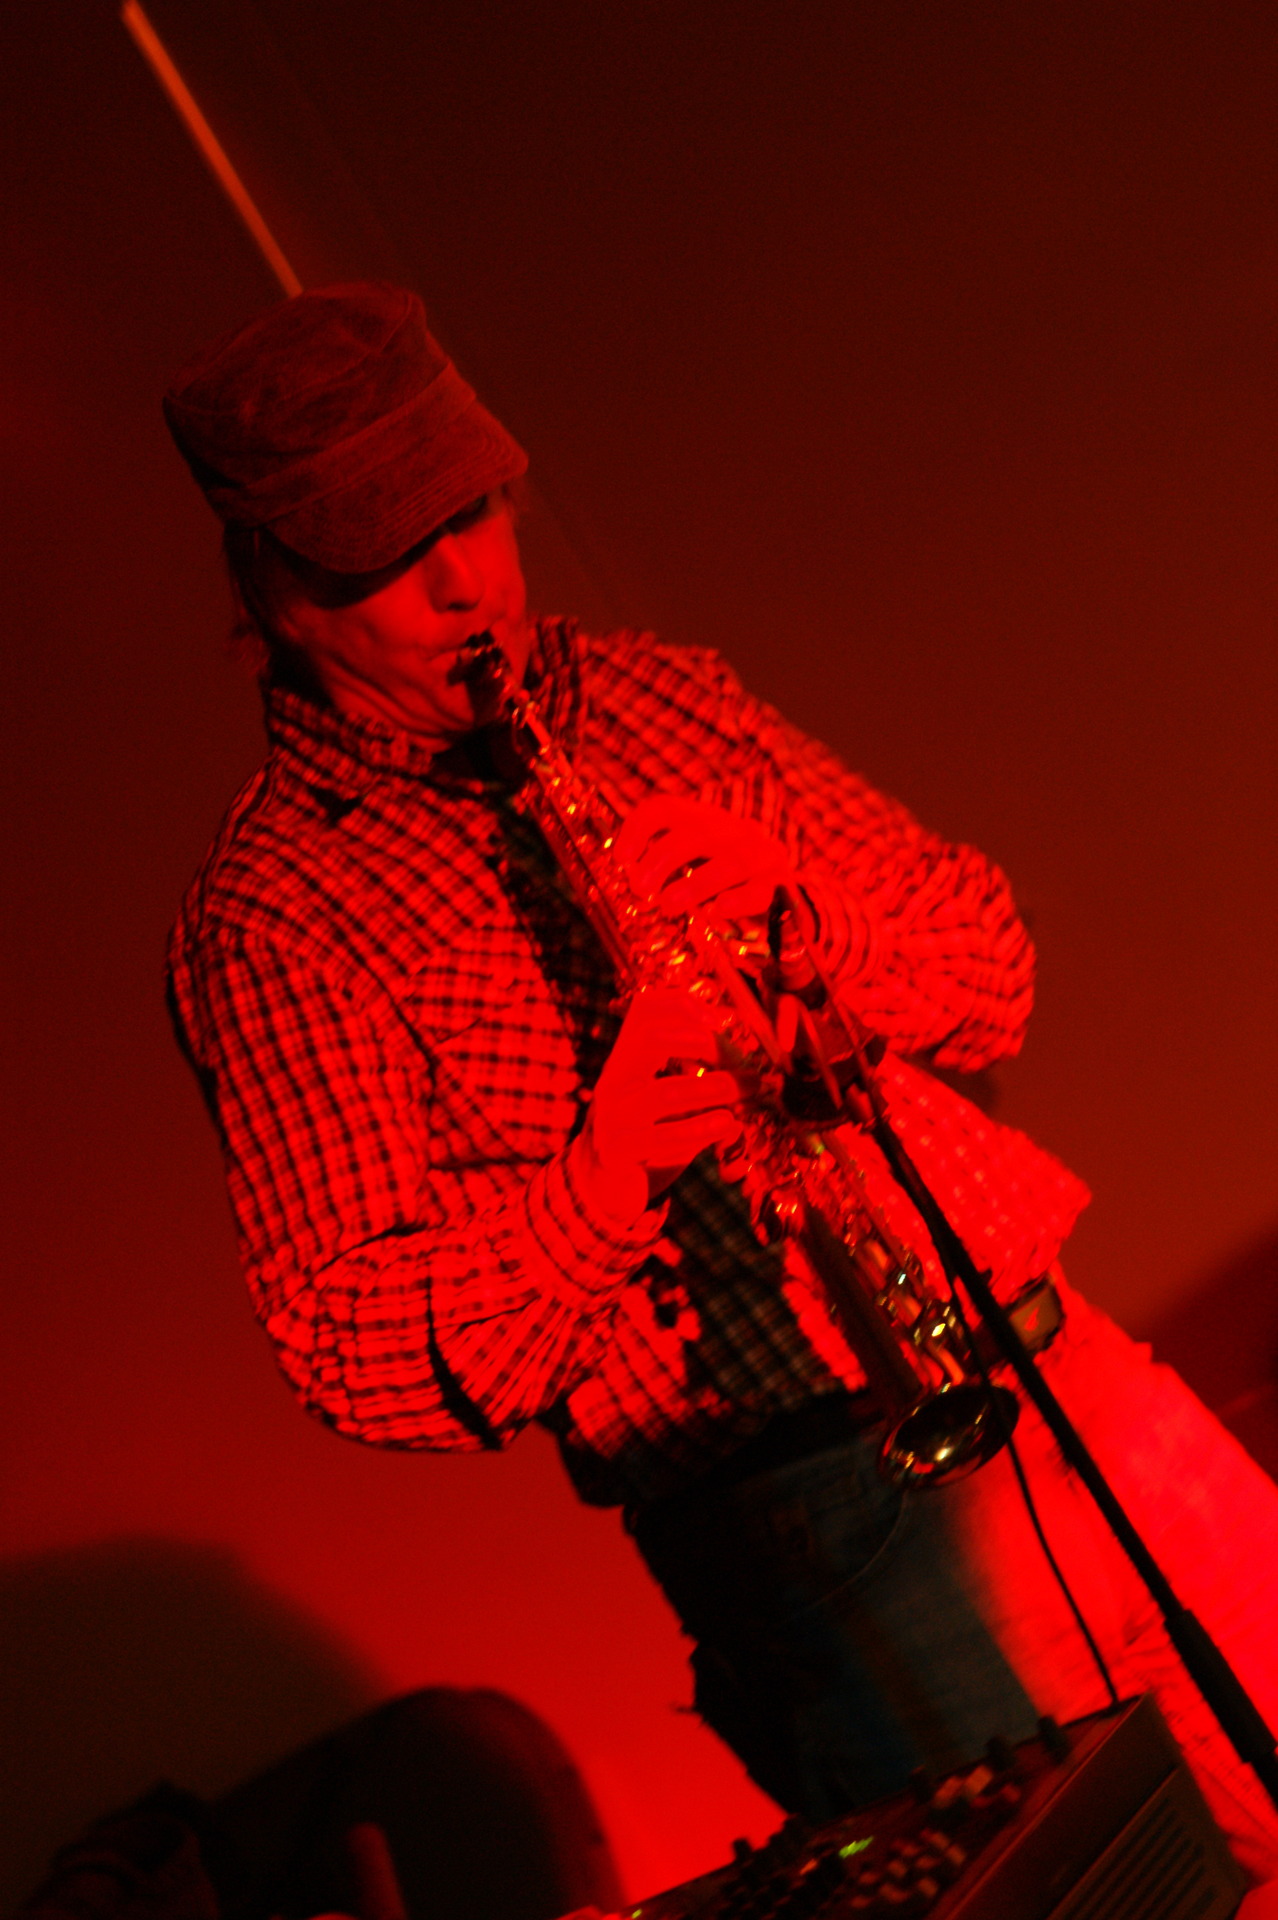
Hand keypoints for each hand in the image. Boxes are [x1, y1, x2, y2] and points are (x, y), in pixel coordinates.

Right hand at [576, 987, 753, 1217]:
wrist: (602, 1187)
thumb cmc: (648, 1135)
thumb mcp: (669, 1099)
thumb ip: (697, 1077)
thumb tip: (748, 1065)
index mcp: (626, 1059)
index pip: (644, 1010)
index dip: (685, 1005)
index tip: (720, 1023)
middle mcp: (615, 1081)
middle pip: (653, 1039)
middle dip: (706, 1044)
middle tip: (743, 1063)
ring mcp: (612, 1117)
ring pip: (664, 1093)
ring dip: (715, 1089)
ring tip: (751, 1089)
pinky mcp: (618, 1153)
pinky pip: (662, 1138)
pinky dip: (702, 1128)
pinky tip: (729, 1124)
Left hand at [612, 796, 796, 923]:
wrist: (784, 896)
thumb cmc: (720, 880)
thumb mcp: (689, 863)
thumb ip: (659, 867)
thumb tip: (623, 882)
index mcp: (703, 820)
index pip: (666, 809)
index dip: (638, 829)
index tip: (620, 859)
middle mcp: (732, 831)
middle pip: (697, 834)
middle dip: (663, 860)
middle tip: (640, 888)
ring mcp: (760, 856)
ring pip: (730, 864)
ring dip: (695, 885)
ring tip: (668, 905)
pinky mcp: (780, 886)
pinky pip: (759, 892)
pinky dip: (737, 901)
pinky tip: (716, 911)